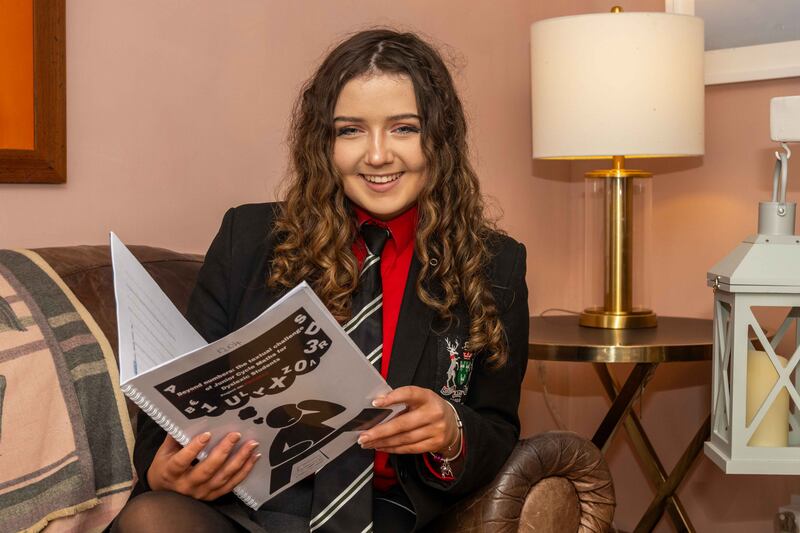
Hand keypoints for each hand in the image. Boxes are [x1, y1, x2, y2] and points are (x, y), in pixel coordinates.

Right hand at [146, 432, 260, 499]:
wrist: (165, 493)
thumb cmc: (165, 467)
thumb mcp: (164, 452)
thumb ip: (175, 436)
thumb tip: (187, 417)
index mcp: (171, 473)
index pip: (182, 461)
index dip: (194, 449)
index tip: (207, 434)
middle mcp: (187, 485)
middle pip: (207, 470)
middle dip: (223, 452)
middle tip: (236, 435)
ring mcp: (201, 492)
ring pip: (222, 478)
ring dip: (239, 460)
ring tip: (252, 445)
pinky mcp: (213, 496)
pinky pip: (231, 485)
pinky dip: (244, 471)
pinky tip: (254, 458)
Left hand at [357, 386, 459, 454]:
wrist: (452, 423)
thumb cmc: (429, 408)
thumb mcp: (420, 399)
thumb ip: (402, 402)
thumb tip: (377, 409)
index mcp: (427, 397)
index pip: (409, 394)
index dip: (392, 398)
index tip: (375, 403)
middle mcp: (433, 413)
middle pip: (403, 424)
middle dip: (380, 431)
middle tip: (363, 436)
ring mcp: (435, 430)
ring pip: (404, 439)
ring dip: (383, 442)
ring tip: (369, 443)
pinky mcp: (435, 443)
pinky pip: (410, 449)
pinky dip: (394, 449)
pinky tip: (383, 447)